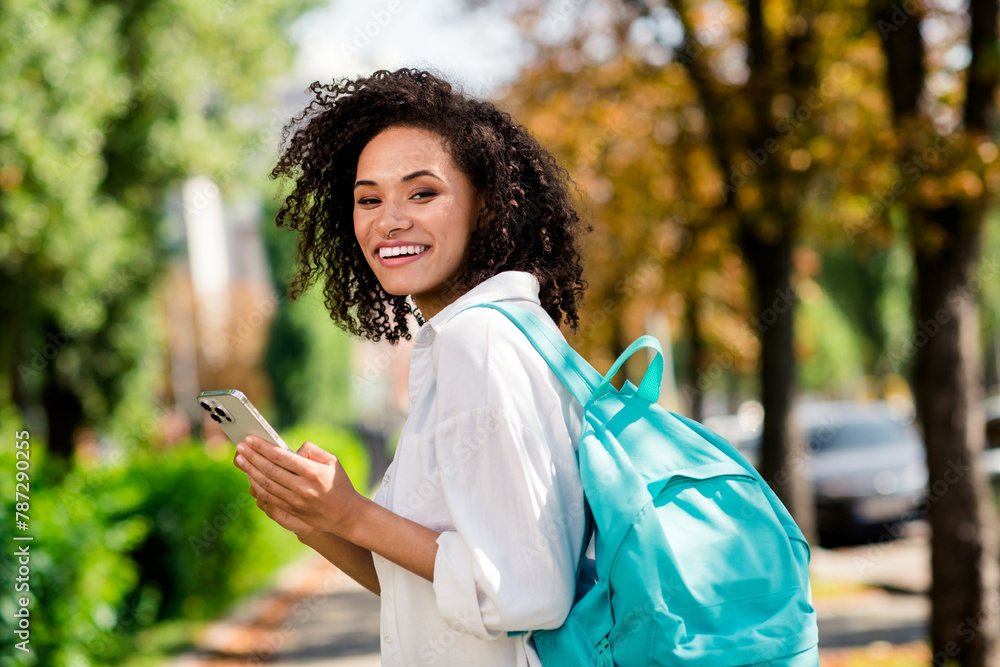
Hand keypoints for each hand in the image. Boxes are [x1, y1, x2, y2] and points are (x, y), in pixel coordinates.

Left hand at [234, 436, 362, 537]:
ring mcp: (295, 501)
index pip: (281, 457)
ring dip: (250, 471)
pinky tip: (250, 476)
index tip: (250, 439)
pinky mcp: (291, 510)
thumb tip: (291, 450)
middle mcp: (302, 487)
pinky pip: (269, 497)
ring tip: (240, 459)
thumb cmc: (339, 483)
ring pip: (266, 484)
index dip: (263, 448)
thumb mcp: (333, 461)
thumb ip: (312, 450)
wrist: (346, 515)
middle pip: (270, 470)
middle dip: (252, 457)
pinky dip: (256, 486)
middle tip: (240, 446)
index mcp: (313, 472)